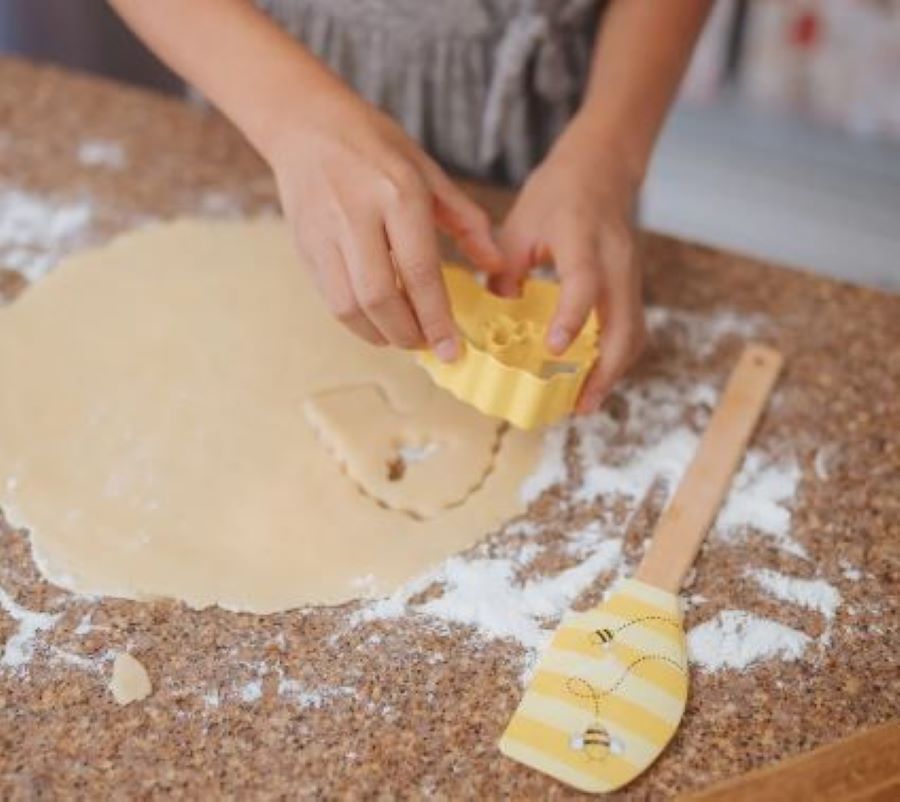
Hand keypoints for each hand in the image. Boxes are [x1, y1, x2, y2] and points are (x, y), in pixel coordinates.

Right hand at [265, 92, 503, 359]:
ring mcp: (324, 234)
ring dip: (379, 334)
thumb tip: (495, 265)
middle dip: (408, 334)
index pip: (419, 271)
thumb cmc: (374, 146)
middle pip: (380, 297)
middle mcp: (357, 216)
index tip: (453, 349)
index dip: (437, 318)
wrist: (305, 125)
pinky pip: (330, 299)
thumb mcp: (428, 172)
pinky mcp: (304, 247)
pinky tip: (377, 322)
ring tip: (403, 336)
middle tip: (428, 345)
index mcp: (396, 194)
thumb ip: (466, 221)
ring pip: (348, 306)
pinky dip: (356, 321)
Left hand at [495, 116, 645, 412]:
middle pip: (625, 324)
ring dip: (614, 370)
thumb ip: (506, 271)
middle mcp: (615, 259)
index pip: (584, 282)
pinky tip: (595, 375)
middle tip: (580, 403)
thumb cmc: (558, 191)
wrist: (603, 166)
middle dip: (606, 369)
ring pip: (634, 332)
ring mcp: (630, 274)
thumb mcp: (520, 224)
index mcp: (582, 237)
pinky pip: (632, 327)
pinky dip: (617, 356)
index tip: (553, 349)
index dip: (571, 318)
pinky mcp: (633, 284)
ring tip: (587, 400)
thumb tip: (493, 322)